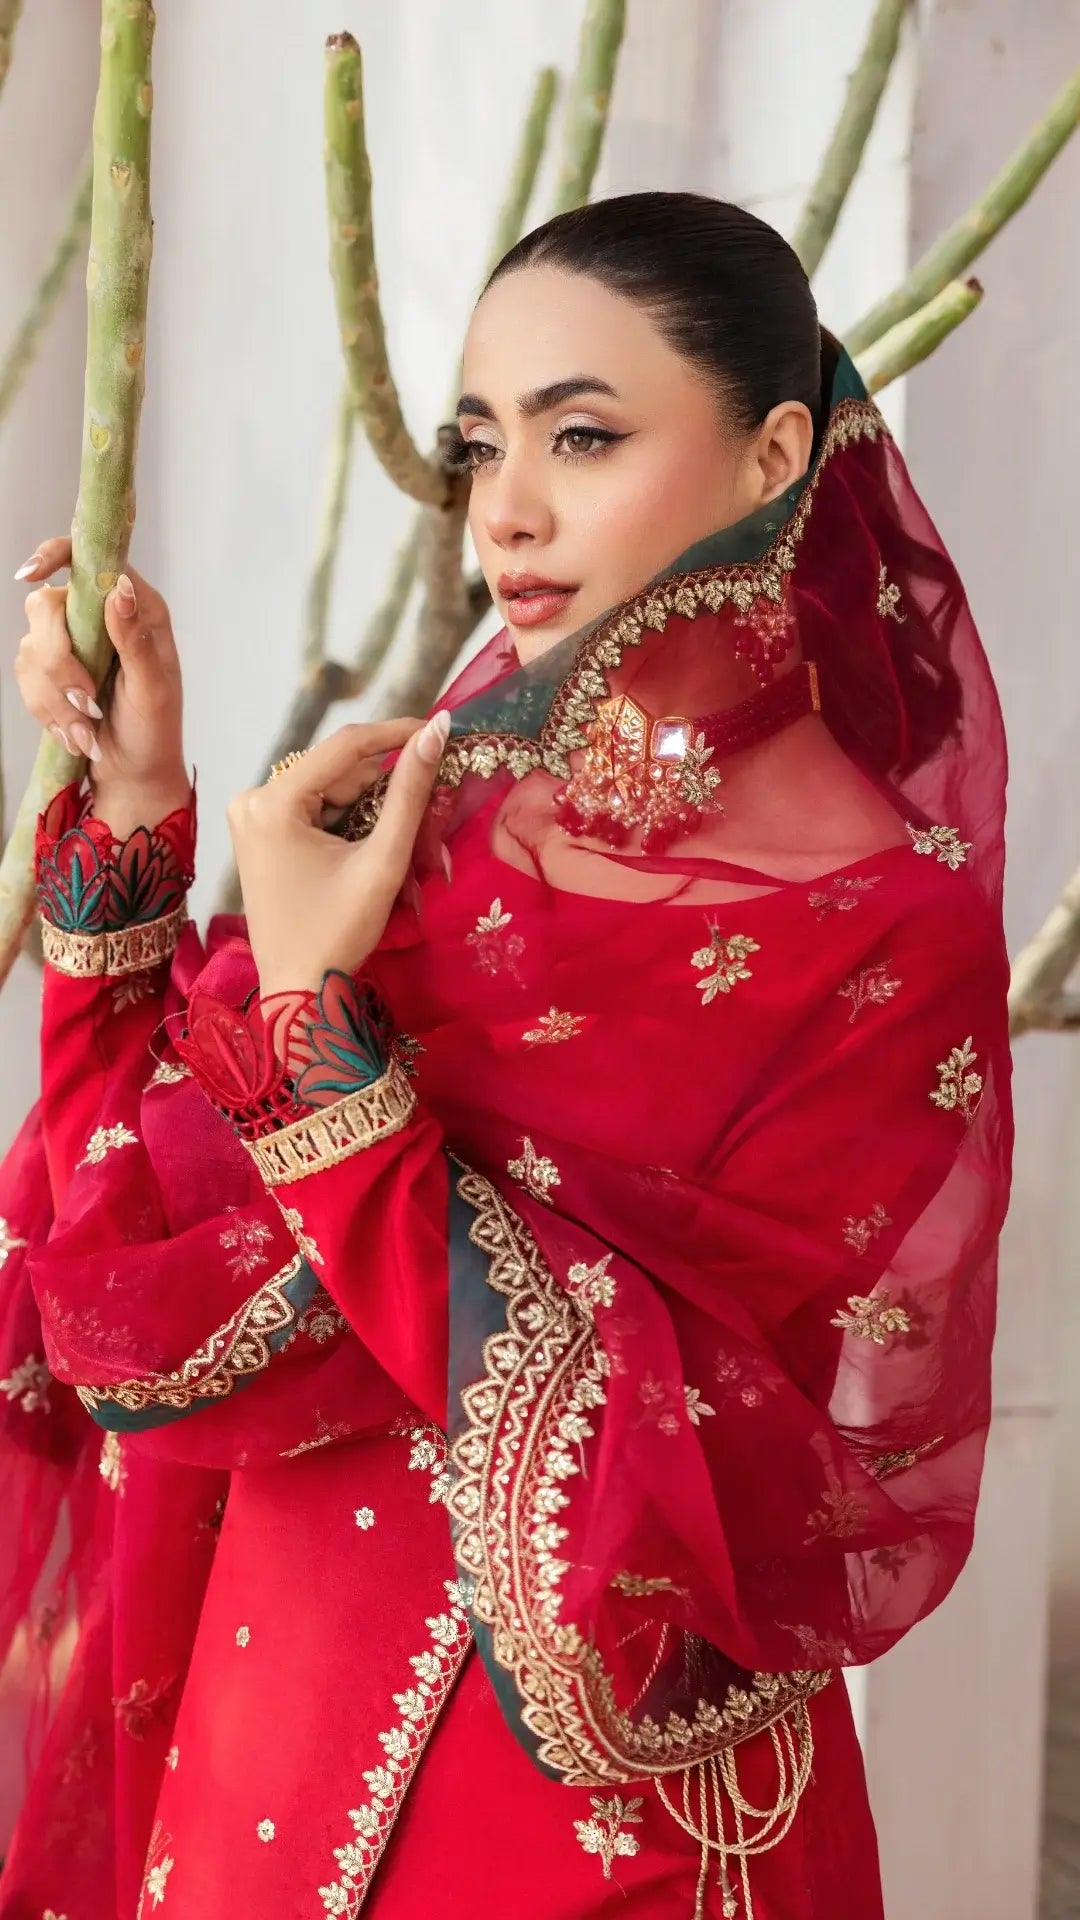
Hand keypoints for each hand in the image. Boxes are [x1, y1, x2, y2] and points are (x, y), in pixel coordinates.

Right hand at [13, 535, 188, 836]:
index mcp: (136, 609)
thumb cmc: (155, 732)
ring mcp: (72, 644)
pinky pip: (24, 677)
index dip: (53, 555)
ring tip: (88, 730)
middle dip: (58, 661)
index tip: (31, 576)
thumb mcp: (153, 689)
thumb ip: (134, 640)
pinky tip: (75, 732)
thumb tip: (119, 588)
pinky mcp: (50, 671)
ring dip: (55, 698)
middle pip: (45, 606)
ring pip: (31, 648)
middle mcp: (100, 619)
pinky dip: (47, 710)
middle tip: (87, 703)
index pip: (88, 560)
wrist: (134, 774)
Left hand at [227, 713, 451, 996]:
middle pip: (336, 769)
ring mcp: (250, 814)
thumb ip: (410, 793)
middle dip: (383, 783)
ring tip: (398, 837)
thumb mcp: (382, 861)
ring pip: (327, 787)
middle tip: (428, 804)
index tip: (440, 728)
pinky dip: (345, 817)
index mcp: (272, 802)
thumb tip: (437, 730)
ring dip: (368, 802)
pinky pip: (312, 806)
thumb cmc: (338, 932)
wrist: (296, 988)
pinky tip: (366, 844)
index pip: (345, 746)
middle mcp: (252, 798)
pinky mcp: (258, 831)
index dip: (397, 733)